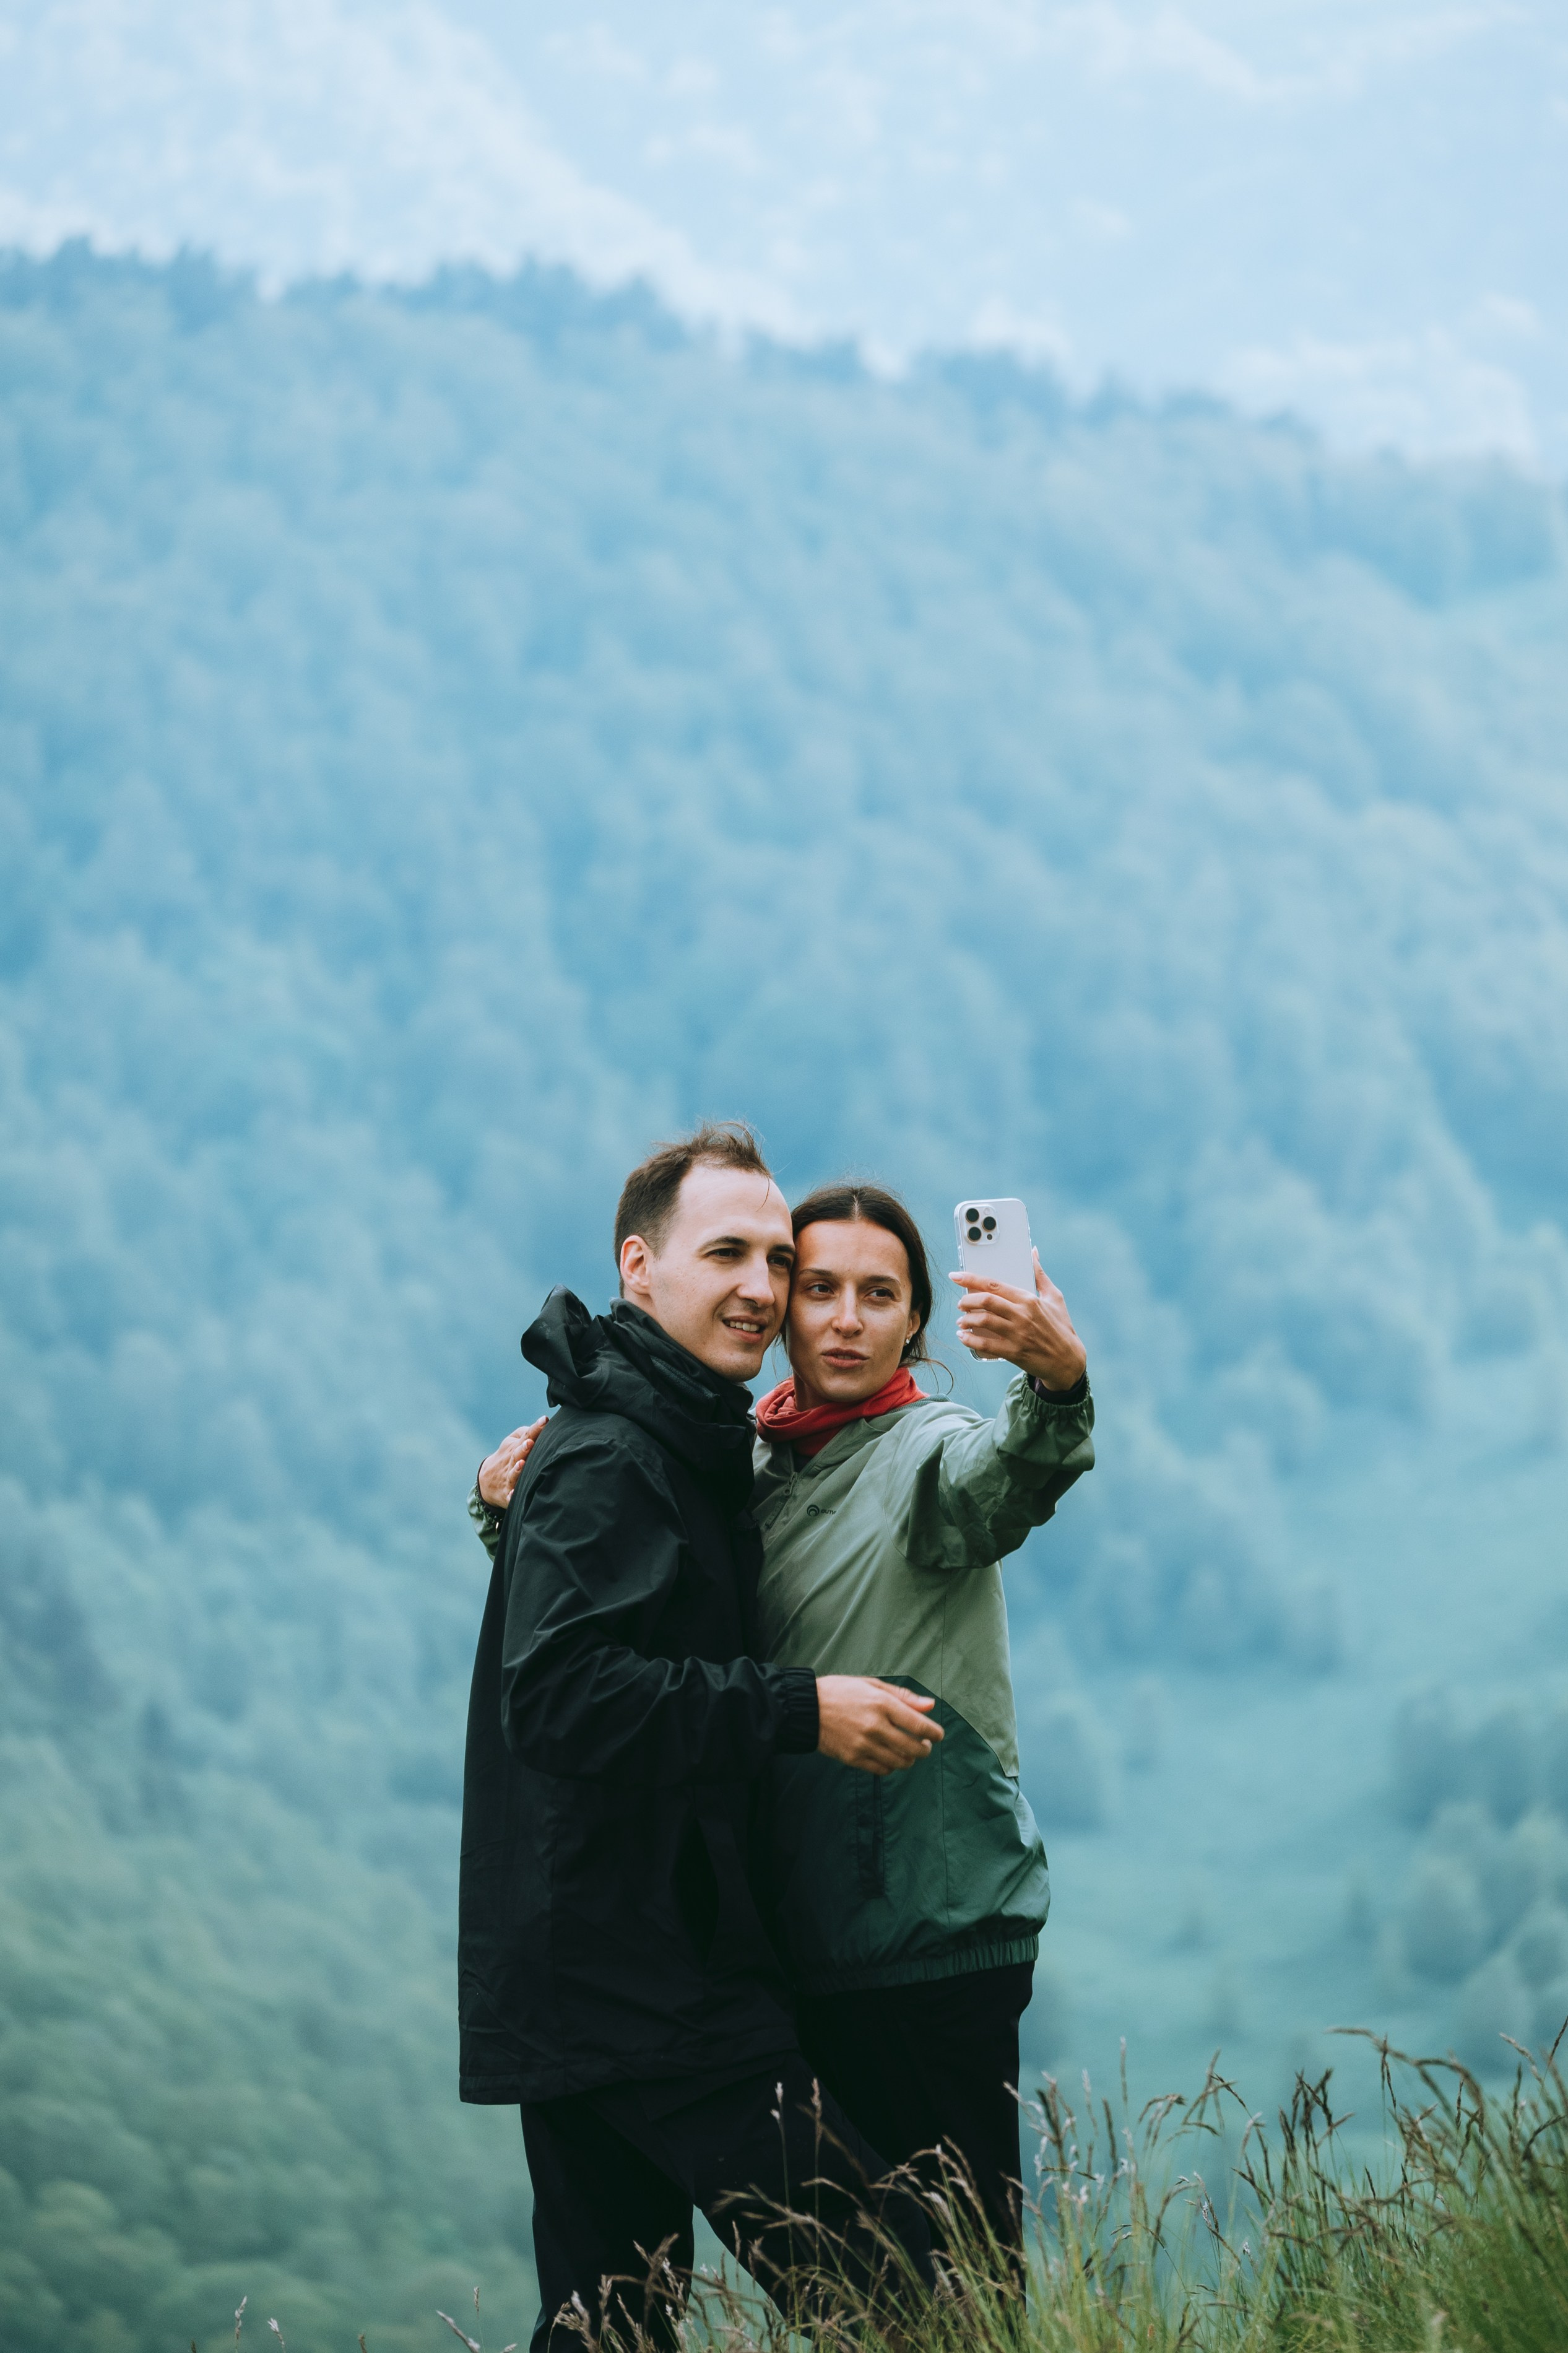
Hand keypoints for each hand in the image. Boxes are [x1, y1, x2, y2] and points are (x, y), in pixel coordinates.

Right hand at [478, 1418, 546, 1507]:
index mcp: (515, 1447)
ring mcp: (508, 1477)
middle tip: (530, 1442)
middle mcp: (511, 1461)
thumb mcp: (512, 1442)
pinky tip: (513, 1494)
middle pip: (517, 1453)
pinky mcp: (507, 1493)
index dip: (535, 1429)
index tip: (544, 1420)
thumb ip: (527, 1432)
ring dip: (517, 1469)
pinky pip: (509, 1496)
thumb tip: (543, 1423)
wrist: (487, 1481)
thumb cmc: (508, 1457)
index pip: (526, 1436)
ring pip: (513, 1473)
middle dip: (523, 1448)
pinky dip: (511, 1495)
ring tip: (521, 1464)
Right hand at [816, 1676, 943, 1775]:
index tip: (938, 1735)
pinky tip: (890, 1758)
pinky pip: (882, 1770)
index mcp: (882, 1703)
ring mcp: (864, 1745)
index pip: (920, 1725)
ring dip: (910, 1760)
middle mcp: (875, 1726)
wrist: (806, 1708)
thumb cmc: (841, 1692)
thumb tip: (930, 1706)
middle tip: (924, 1745)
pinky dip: (891, 1767)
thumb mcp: (872, 1684)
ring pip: (900, 1762)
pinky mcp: (853, 1759)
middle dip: (925, 1749)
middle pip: (914, 1748)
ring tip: (908, 1752)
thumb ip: (903, 1696)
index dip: (935, 1733)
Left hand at [949, 1251, 1086, 1390]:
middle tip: (960, 1304)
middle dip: (966, 1300)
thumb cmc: (1060, 1326)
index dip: (970, 1278)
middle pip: (985, 1301)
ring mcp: (1018, 1334)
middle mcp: (1022, 1315)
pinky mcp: (1014, 1352)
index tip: (955, 1275)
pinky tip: (963, 1337)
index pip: (994, 1284)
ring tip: (961, 1321)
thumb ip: (1039, 1274)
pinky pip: (985, 1344)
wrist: (1068, 1360)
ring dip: (966, 1320)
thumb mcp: (1054, 1297)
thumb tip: (1033, 1251)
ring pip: (983, 1321)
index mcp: (1029, 1299)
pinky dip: (969, 1340)